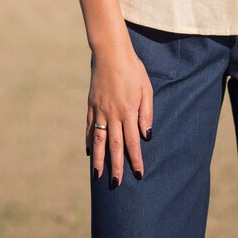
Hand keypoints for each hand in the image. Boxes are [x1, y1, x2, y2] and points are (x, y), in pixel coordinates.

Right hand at [86, 44, 152, 186]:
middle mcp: (112, 115)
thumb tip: (147, 135)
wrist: (110, 53)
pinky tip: (90, 152)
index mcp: (128, 111)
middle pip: (114, 146)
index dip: (136, 159)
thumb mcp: (146, 89)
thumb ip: (146, 112)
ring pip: (99, 140)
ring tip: (98, 175)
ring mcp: (99, 111)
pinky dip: (90, 141)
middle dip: (116, 166)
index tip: (138, 174)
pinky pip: (90, 127)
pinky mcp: (91, 105)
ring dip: (99, 159)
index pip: (133, 142)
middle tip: (116, 184)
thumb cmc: (133, 69)